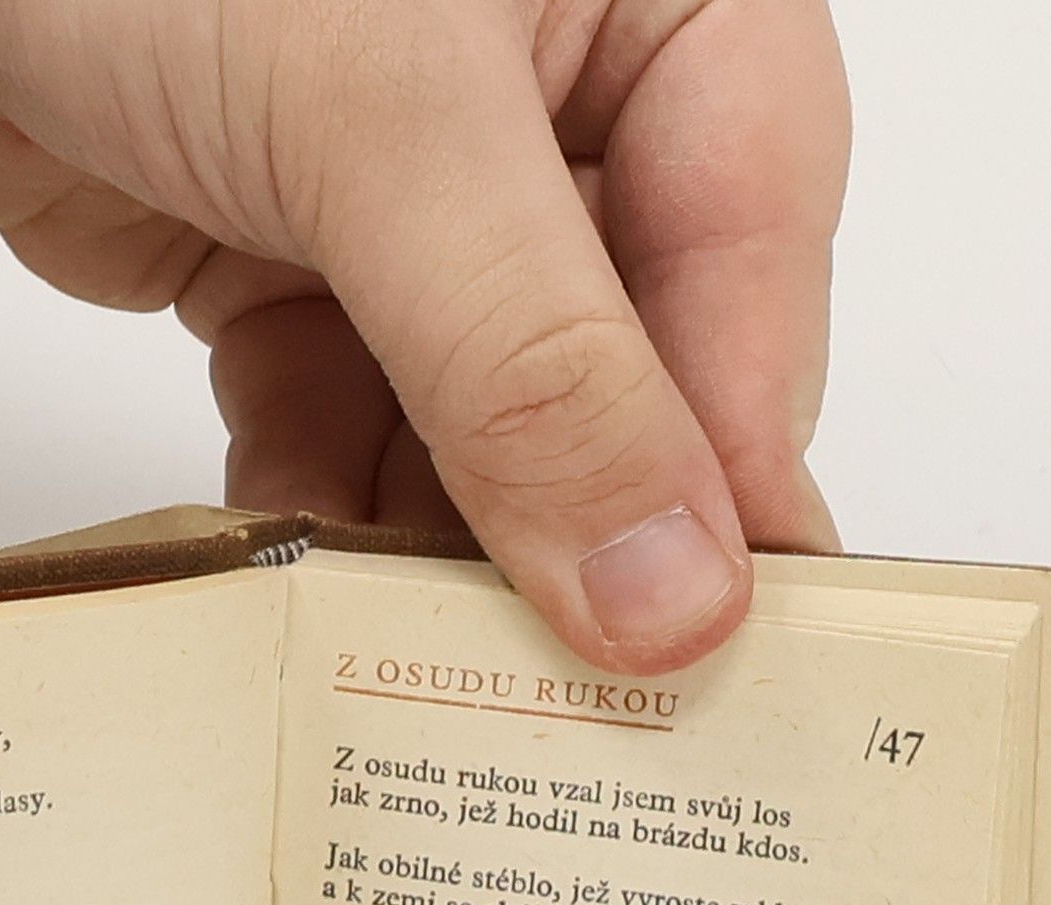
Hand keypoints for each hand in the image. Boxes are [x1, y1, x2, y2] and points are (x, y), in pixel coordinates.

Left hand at [0, 0, 848, 672]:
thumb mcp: (386, 122)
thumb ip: (532, 361)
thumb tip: (671, 591)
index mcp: (668, 12)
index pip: (751, 258)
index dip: (732, 458)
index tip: (713, 634)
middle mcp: (571, 118)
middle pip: (628, 372)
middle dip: (573, 524)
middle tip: (565, 691)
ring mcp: (441, 214)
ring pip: (488, 435)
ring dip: (435, 546)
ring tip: (405, 656)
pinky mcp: (320, 284)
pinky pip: (355, 435)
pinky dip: (323, 509)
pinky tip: (299, 582)